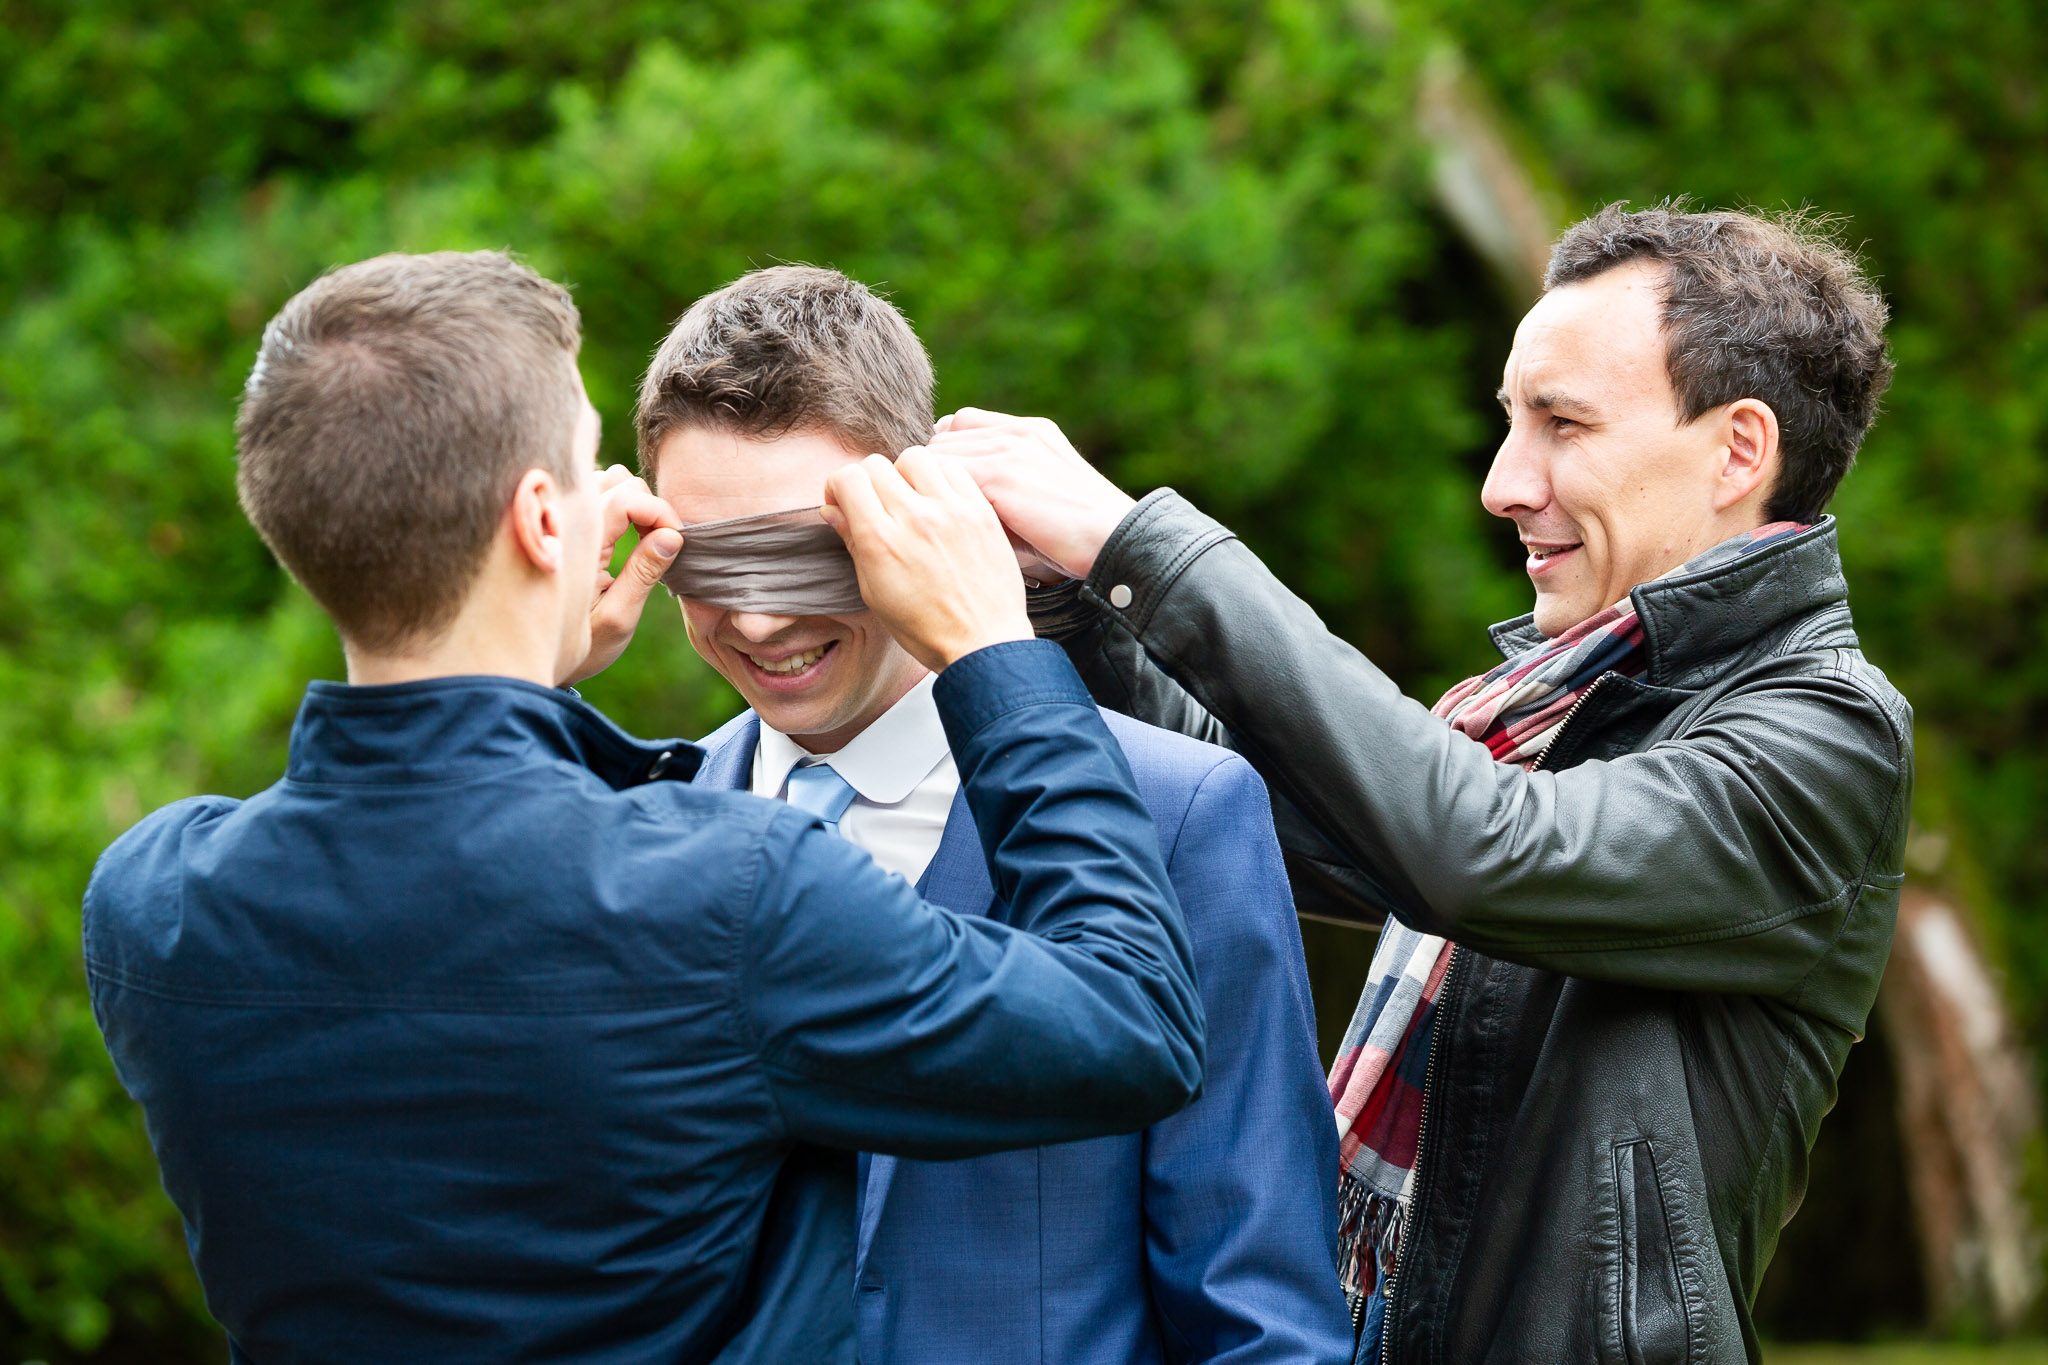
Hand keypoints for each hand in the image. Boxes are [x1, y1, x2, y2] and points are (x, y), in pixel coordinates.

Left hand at [564, 465, 683, 685]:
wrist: (535, 656)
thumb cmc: (580, 647)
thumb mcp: (618, 618)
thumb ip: (644, 573)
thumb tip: (673, 536)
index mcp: (578, 544)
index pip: (626, 498)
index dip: (660, 513)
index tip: (678, 540)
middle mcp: (565, 521)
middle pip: (620, 481)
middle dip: (650, 507)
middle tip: (662, 543)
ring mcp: (562, 518)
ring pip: (608, 479)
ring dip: (633, 502)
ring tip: (643, 537)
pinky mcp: (563, 521)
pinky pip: (595, 490)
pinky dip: (617, 503)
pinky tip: (624, 535)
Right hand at [820, 447, 1033, 671]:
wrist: (984, 643)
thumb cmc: (927, 628)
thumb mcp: (874, 592)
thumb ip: (853, 543)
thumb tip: (833, 510)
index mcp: (881, 541)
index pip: (848, 478)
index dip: (838, 487)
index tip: (844, 503)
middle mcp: (914, 518)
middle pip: (876, 464)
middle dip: (867, 481)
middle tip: (876, 504)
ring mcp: (951, 511)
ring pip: (915, 457)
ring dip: (904, 473)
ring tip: (910, 498)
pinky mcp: (980, 511)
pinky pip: (954, 468)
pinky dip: (940, 477)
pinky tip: (940, 499)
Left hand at [928, 409, 1136, 580]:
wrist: (1113, 539)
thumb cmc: (1077, 537)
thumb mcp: (1042, 497)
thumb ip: (1003, 487)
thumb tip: (954, 504)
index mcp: (1031, 432)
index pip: (963, 422)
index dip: (948, 452)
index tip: (945, 486)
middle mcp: (1017, 432)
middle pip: (944, 436)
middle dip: (934, 471)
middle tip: (930, 508)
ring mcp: (1009, 448)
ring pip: (938, 456)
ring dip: (932, 489)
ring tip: (935, 521)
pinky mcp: (1001, 473)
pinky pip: (945, 477)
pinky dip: (938, 501)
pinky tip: (943, 527)